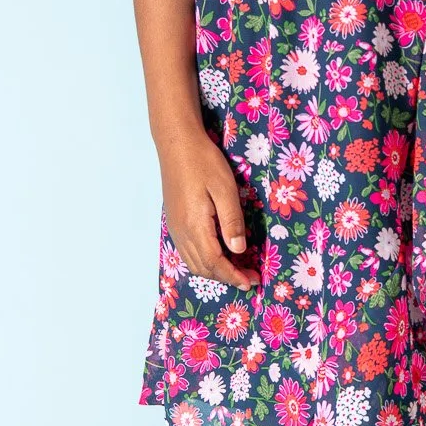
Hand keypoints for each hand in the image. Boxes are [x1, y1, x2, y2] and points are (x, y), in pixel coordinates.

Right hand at [159, 130, 258, 290]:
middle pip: (203, 268)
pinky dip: (203, 261)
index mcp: (195, 226)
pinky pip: (187, 252)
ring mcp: (175, 228)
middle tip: (249, 277)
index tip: (251, 282)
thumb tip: (239, 250)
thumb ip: (232, 221)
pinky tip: (217, 255)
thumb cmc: (204, 162)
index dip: (233, 276)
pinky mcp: (174, 221)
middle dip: (227, 277)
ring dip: (214, 271)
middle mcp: (182, 232)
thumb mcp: (225, 189)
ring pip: (193, 262)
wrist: (176, 144)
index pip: (215, 263)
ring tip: (236, 270)